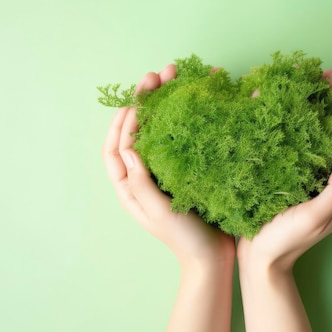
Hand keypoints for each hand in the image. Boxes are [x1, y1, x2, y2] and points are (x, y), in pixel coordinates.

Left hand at [102, 65, 234, 266]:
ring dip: (165, 101)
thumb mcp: (159, 212)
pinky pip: (181, 135)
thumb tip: (127, 148)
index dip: (124, 122)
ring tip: (176, 74)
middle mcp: (143, 173)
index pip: (118, 147)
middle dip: (144, 101)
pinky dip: (187, 115)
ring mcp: (166, 168)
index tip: (138, 101)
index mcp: (128, 186)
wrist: (214, 256)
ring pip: (160, 128)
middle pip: (137, 131)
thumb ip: (141, 182)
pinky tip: (198, 96)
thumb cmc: (184, 239)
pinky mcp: (186, 165)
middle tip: (157, 75)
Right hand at [237, 70, 331, 271]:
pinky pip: (311, 148)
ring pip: (330, 140)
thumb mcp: (313, 219)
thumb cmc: (285, 242)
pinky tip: (294, 112)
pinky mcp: (303, 180)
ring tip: (313, 88)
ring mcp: (320, 182)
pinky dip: (306, 127)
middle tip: (329, 81)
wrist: (261, 260)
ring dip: (325, 113)